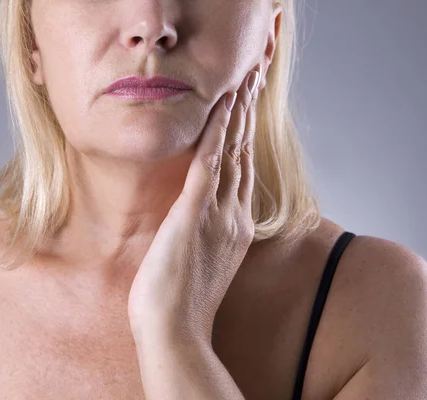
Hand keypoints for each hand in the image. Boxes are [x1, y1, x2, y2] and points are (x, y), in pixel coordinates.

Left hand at [127, 65, 262, 343]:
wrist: (175, 332)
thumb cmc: (181, 304)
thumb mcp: (200, 263)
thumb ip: (202, 235)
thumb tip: (191, 219)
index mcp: (236, 228)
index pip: (243, 172)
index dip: (245, 139)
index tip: (245, 113)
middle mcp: (234, 216)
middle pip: (244, 155)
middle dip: (247, 117)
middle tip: (251, 82)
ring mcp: (218, 215)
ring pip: (231, 153)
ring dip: (236, 114)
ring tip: (241, 82)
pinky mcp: (194, 215)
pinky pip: (207, 164)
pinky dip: (215, 132)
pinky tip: (220, 107)